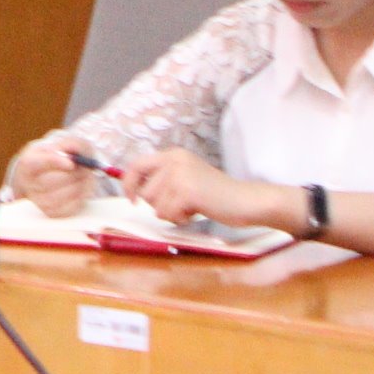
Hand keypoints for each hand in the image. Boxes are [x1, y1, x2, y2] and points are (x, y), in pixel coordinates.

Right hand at [3, 137, 100, 209]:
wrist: (61, 172)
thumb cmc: (64, 156)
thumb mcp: (67, 143)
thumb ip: (71, 144)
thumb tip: (74, 157)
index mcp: (28, 163)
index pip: (35, 164)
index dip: (53, 163)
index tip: (71, 163)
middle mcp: (29, 184)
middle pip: (50, 182)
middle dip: (72, 175)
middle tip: (84, 167)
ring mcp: (38, 200)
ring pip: (61, 196)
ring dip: (79, 186)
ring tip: (84, 176)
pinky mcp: (51, 212)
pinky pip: (69, 207)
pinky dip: (81, 196)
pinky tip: (81, 187)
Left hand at [113, 149, 268, 229]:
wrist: (244, 200)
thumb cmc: (216, 195)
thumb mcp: (186, 178)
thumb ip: (163, 180)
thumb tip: (134, 191)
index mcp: (173, 155)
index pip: (136, 165)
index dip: (128, 184)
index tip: (132, 199)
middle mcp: (174, 160)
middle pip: (145, 192)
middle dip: (160, 206)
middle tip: (182, 205)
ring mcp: (180, 174)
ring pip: (155, 206)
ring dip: (171, 213)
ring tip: (191, 207)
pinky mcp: (187, 191)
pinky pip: (168, 214)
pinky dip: (180, 219)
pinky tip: (196, 211)